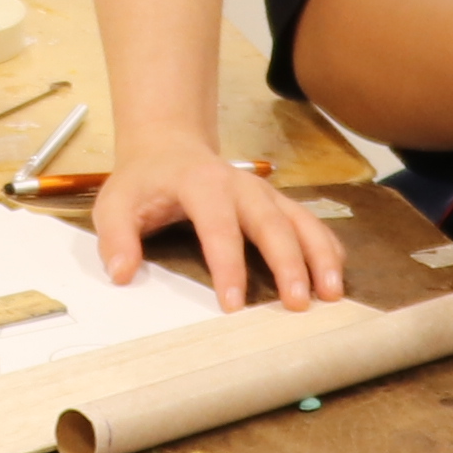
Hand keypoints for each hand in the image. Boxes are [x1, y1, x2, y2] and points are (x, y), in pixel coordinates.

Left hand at [94, 132, 346, 308]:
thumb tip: (122, 273)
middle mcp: (241, 186)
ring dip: (320, 256)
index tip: (234, 304)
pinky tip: (337, 277)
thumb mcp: (114, 203)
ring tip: (333, 294)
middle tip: (298, 303)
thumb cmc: (144, 182)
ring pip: (301, 221)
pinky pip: (310, 223)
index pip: (218, 227)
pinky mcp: (278, 202)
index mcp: (201, 184)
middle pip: (272, 223)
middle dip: (289, 263)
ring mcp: (265, 193)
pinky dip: (328, 247)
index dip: (227, 265)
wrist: (168, 147)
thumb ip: (115, 237)